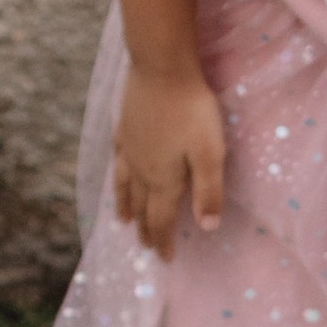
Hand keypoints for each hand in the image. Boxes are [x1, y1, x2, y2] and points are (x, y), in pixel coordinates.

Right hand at [113, 63, 226, 254]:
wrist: (161, 67)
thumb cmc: (192, 109)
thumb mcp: (210, 153)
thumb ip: (209, 191)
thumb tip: (208, 228)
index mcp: (163, 179)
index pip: (161, 219)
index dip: (164, 241)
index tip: (166, 259)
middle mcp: (141, 169)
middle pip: (142, 207)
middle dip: (146, 230)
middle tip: (147, 247)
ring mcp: (129, 148)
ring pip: (125, 186)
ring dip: (125, 206)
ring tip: (123, 220)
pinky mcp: (124, 127)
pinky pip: (117, 160)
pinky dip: (116, 176)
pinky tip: (117, 172)